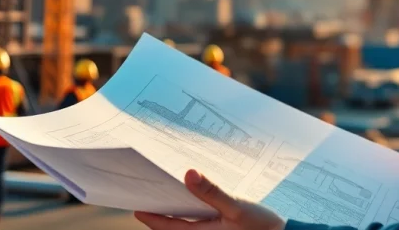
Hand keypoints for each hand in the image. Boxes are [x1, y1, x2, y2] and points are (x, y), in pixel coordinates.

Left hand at [134, 170, 283, 229]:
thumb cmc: (262, 226)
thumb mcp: (237, 207)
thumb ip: (212, 192)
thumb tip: (187, 173)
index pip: (168, 227)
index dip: (151, 217)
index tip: (136, 206)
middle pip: (175, 226)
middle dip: (162, 212)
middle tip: (149, 193)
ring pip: (188, 224)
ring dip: (178, 210)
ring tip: (169, 192)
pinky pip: (201, 222)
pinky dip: (194, 211)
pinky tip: (196, 199)